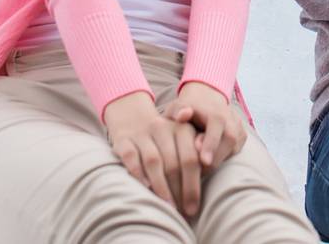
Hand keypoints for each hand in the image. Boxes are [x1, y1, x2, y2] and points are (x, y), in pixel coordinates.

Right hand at [102, 91, 204, 216]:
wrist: (132, 116)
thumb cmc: (164, 138)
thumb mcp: (181, 138)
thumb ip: (194, 155)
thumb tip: (205, 182)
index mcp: (181, 128)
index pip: (190, 158)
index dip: (193, 185)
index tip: (194, 207)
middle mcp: (162, 128)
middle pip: (173, 163)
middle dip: (179, 190)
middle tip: (182, 211)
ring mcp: (142, 134)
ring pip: (154, 161)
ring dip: (162, 186)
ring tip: (168, 206)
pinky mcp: (123, 140)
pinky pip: (131, 157)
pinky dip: (139, 173)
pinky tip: (146, 187)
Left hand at [159, 80, 247, 172]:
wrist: (205, 98)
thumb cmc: (188, 107)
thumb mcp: (178, 107)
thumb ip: (178, 111)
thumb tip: (184, 115)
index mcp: (216, 113)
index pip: (216, 129)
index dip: (211, 145)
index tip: (203, 161)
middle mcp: (231, 119)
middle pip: (229, 141)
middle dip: (215, 159)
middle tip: (197, 173)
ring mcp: (239, 127)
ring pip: (234, 148)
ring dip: (218, 160)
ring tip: (200, 169)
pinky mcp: (242, 135)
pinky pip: (235, 150)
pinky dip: (223, 158)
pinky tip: (209, 162)